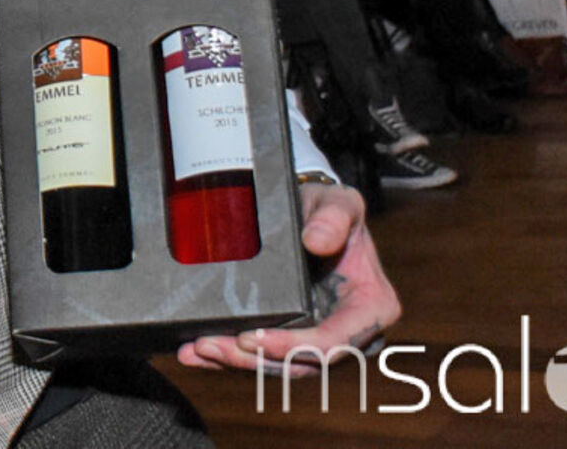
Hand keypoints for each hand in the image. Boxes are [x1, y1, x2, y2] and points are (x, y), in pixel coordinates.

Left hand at [175, 183, 400, 374]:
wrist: (310, 212)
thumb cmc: (331, 209)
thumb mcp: (340, 202)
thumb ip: (335, 216)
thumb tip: (316, 241)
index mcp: (371, 307)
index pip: (333, 342)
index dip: (293, 347)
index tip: (254, 338)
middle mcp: (347, 331)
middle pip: (300, 363)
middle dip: (252, 360)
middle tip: (210, 344)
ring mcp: (316, 335)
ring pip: (276, 365)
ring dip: (233, 361)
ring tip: (196, 348)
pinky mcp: (290, 334)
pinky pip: (260, 353)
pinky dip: (227, 355)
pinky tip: (194, 351)